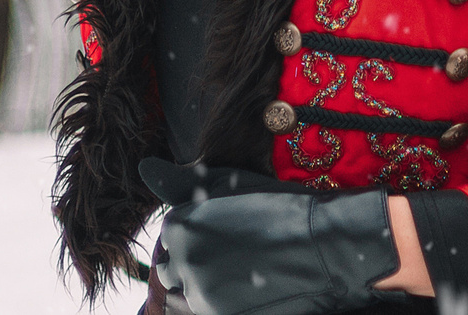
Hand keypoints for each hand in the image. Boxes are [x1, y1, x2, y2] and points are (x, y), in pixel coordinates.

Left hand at [138, 159, 412, 314]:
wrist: (324, 245)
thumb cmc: (279, 207)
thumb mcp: (229, 183)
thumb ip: (180, 182)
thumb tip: (144, 167)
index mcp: (181, 225)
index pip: (172, 237)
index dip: (199, 235)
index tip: (226, 232)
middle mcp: (184, 261)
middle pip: (173, 269)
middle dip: (195, 263)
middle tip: (234, 255)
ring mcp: (202, 294)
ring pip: (188, 295)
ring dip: (206, 286)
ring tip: (241, 273)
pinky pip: (205, 311)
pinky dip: (222, 302)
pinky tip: (248, 289)